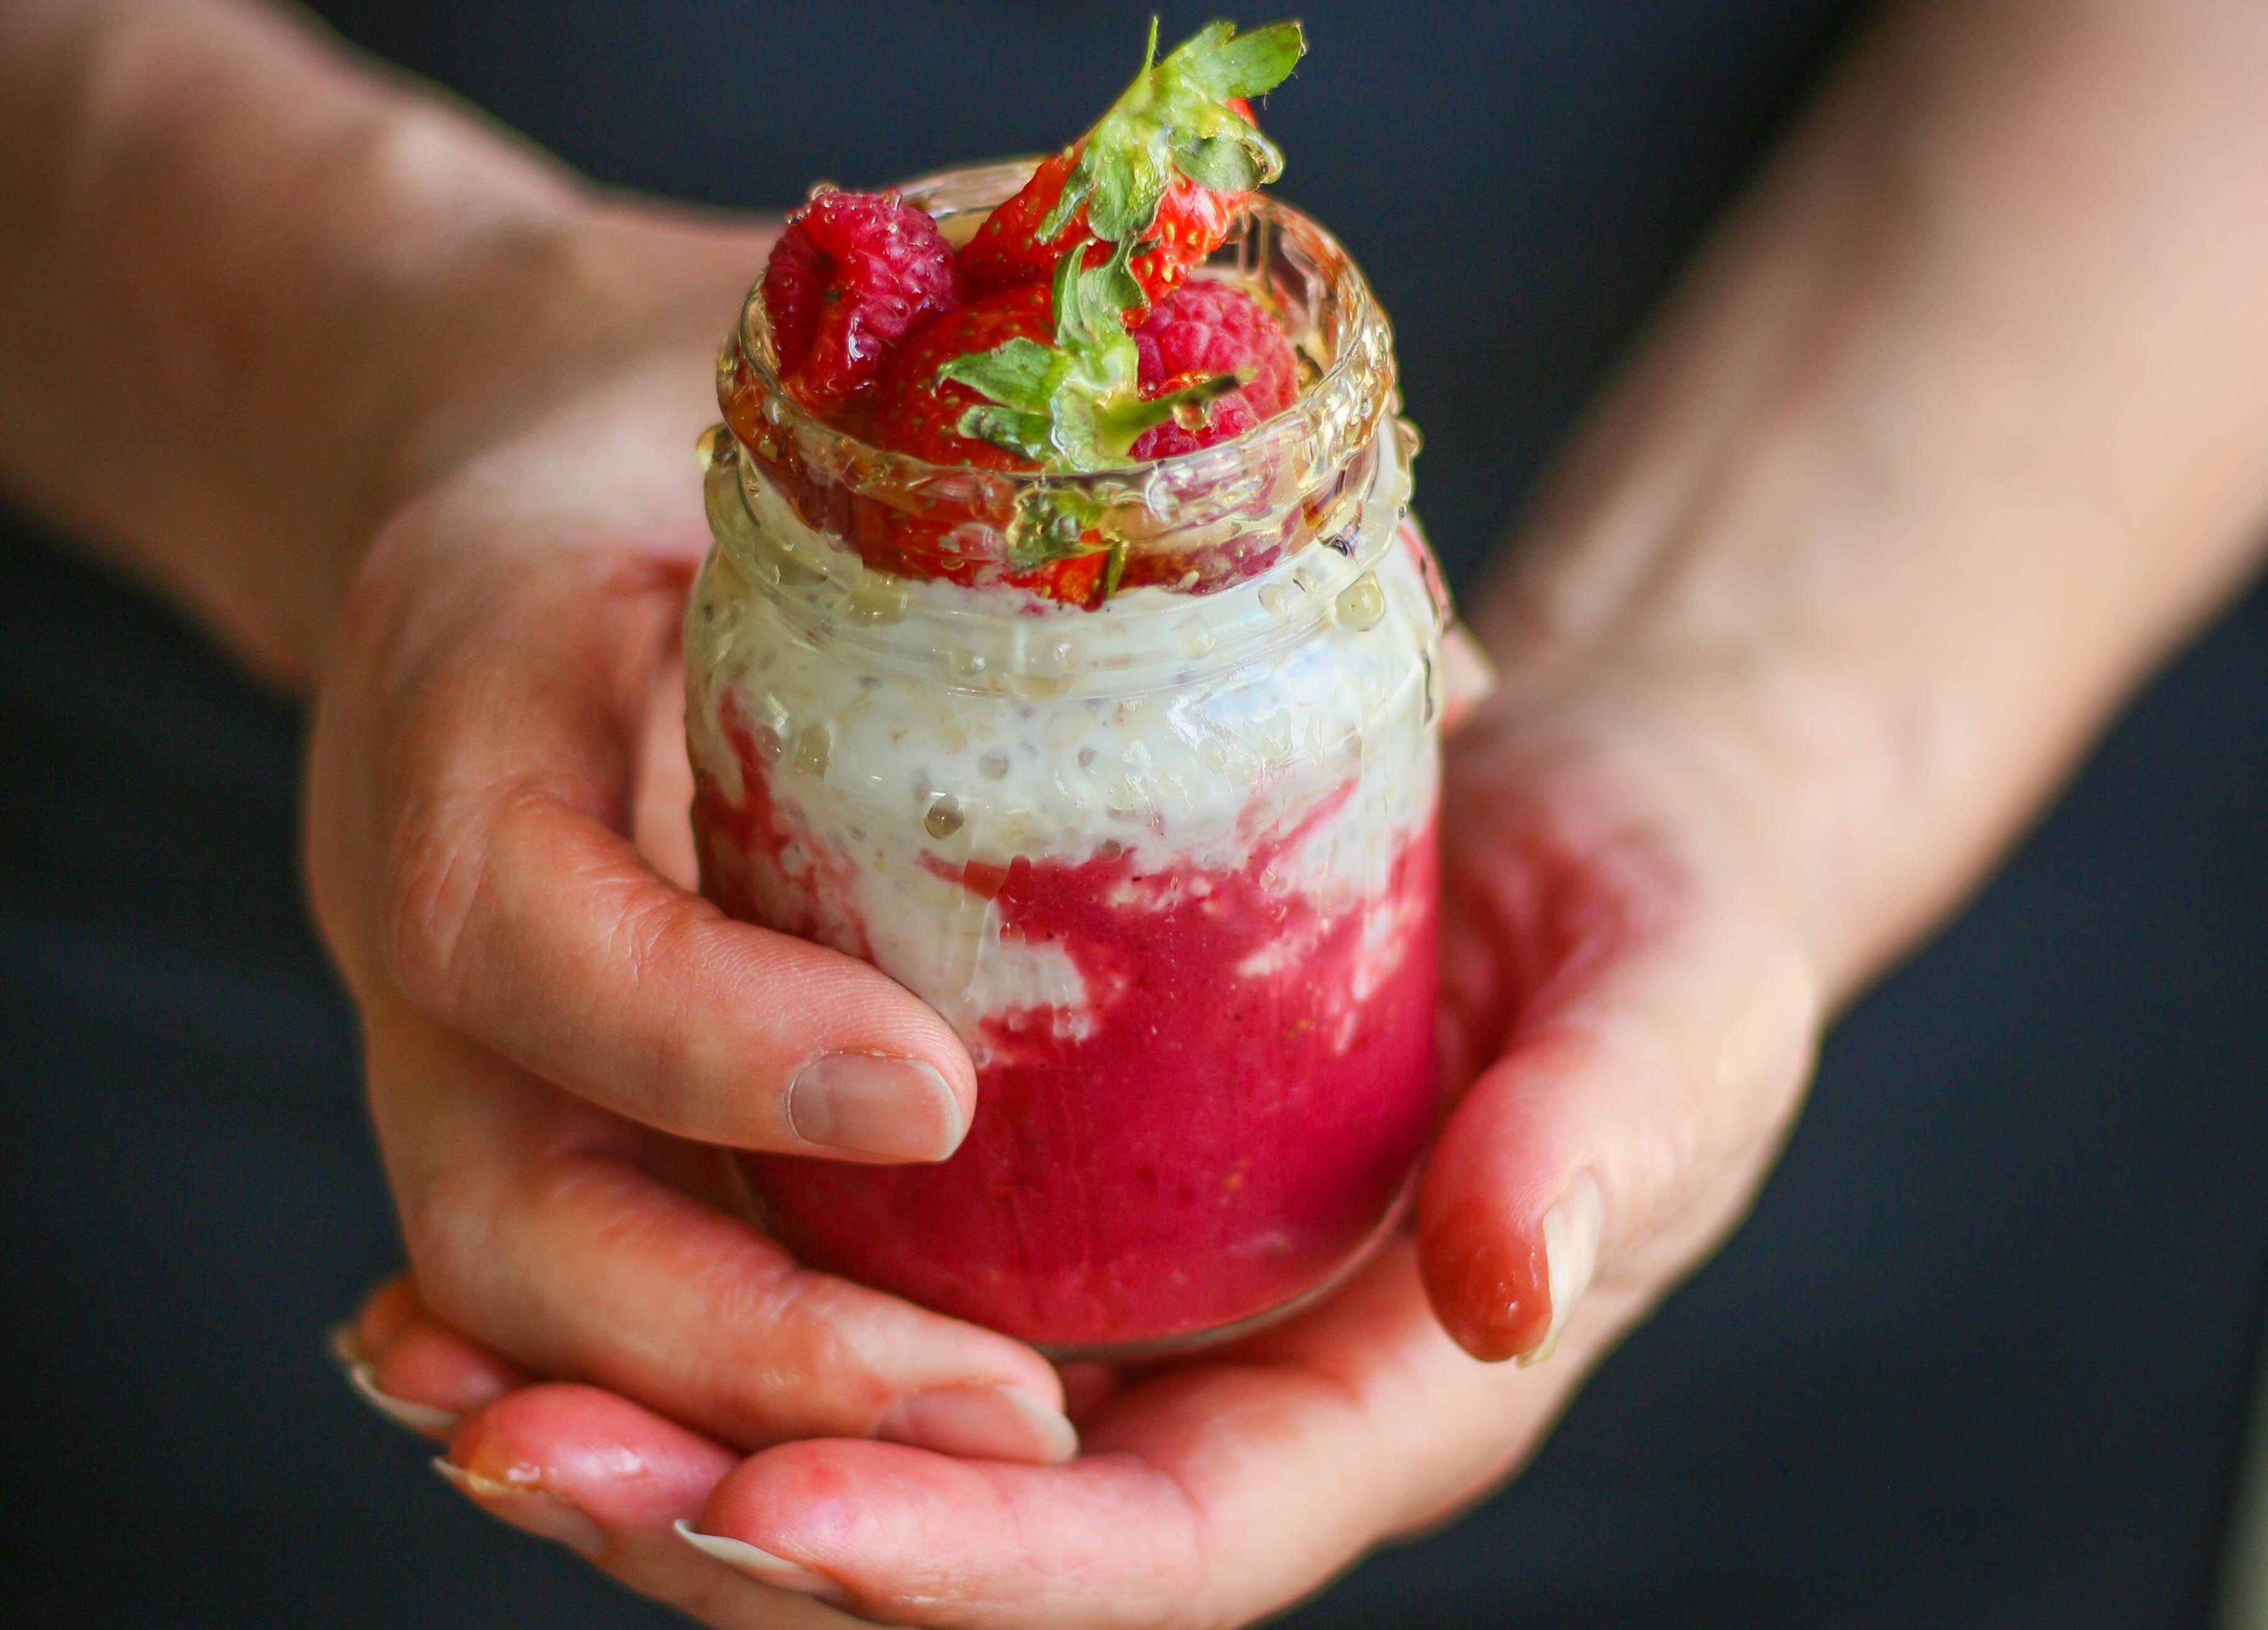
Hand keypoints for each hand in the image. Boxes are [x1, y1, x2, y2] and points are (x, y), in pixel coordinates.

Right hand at [307, 216, 1081, 1473]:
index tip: (929, 1094)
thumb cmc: (703, 385)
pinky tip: (926, 1417)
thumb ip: (1103, 480)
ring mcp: (466, 1017)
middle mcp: (434, 885)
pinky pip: (602, 1270)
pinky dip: (738, 1370)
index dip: (696, 1035)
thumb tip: (1435, 663)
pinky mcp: (538, 1082)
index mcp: (464, 670)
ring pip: (539, 1293)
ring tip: (1013, 1441)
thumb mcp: (864, 355)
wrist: (517, 437)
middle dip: (741, 1338)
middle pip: (500, 1202)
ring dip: (755, 1407)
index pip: (506, 915)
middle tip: (1014, 1402)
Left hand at [352, 642, 1828, 1626]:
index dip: (967, 1560)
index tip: (774, 1505)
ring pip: (870, 1429)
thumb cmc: (1662, 922)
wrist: (1602, 823)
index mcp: (1374, 1400)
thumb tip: (1508, 1281)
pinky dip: (690, 1296)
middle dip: (736, 1518)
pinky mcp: (1059, 1202)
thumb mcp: (1676, 1015)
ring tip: (432, 1368)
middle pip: (964, 1529)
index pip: (1156, 1548)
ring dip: (659, 1420)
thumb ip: (1613, 1139)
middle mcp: (1226, 1391)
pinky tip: (519, 1256)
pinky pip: (857, 1292)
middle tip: (511, 1442)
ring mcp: (1128, 1306)